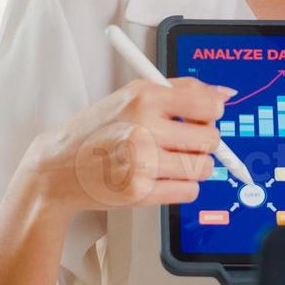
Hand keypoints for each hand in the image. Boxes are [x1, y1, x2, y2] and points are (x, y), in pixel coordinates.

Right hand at [19, 76, 233, 213]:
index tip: (202, 116)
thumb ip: (181, 91)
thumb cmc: (97, 130)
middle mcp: (143, 128)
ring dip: (193, 166)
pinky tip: (161, 177)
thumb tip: (226, 95)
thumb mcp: (133, 96)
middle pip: (211, 139)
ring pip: (203, 168)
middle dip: (201, 142)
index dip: (211, 112)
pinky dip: (181, 186)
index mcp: (144, 98)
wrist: (57, 167)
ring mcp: (141, 163)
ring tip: (167, 160)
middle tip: (181, 141)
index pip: (208, 105)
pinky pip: (189, 191)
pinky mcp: (140, 192)